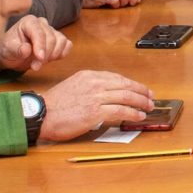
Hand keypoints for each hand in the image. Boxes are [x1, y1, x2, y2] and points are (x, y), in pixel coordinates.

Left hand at [0, 15, 71, 72]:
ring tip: (41, 63)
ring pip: (61, 41)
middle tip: (35, 67)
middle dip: (45, 55)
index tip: (39, 58)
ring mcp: (51, 31)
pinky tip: (52, 59)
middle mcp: (42, 24)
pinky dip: (62, 53)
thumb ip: (16, 50)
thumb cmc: (8, 49)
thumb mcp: (7, 51)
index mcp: (29, 22)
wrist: (12, 55)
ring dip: (53, 55)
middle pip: (51, 38)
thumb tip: (27, 49)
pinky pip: (67, 44)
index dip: (41, 45)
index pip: (39, 32)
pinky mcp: (58, 40)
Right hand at [36, 68, 153, 140]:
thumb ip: (90, 88)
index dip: (132, 84)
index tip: (141, 89)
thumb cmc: (54, 105)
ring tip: (148, 107)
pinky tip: (138, 116)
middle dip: (141, 92)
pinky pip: (120, 111)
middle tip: (150, 98)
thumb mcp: (73, 87)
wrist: (41, 114)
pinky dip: (132, 114)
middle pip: (125, 85)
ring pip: (126, 97)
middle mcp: (94, 83)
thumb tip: (107, 96)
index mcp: (89, 76)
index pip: (117, 78)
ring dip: (140, 102)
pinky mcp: (95, 112)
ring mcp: (95, 97)